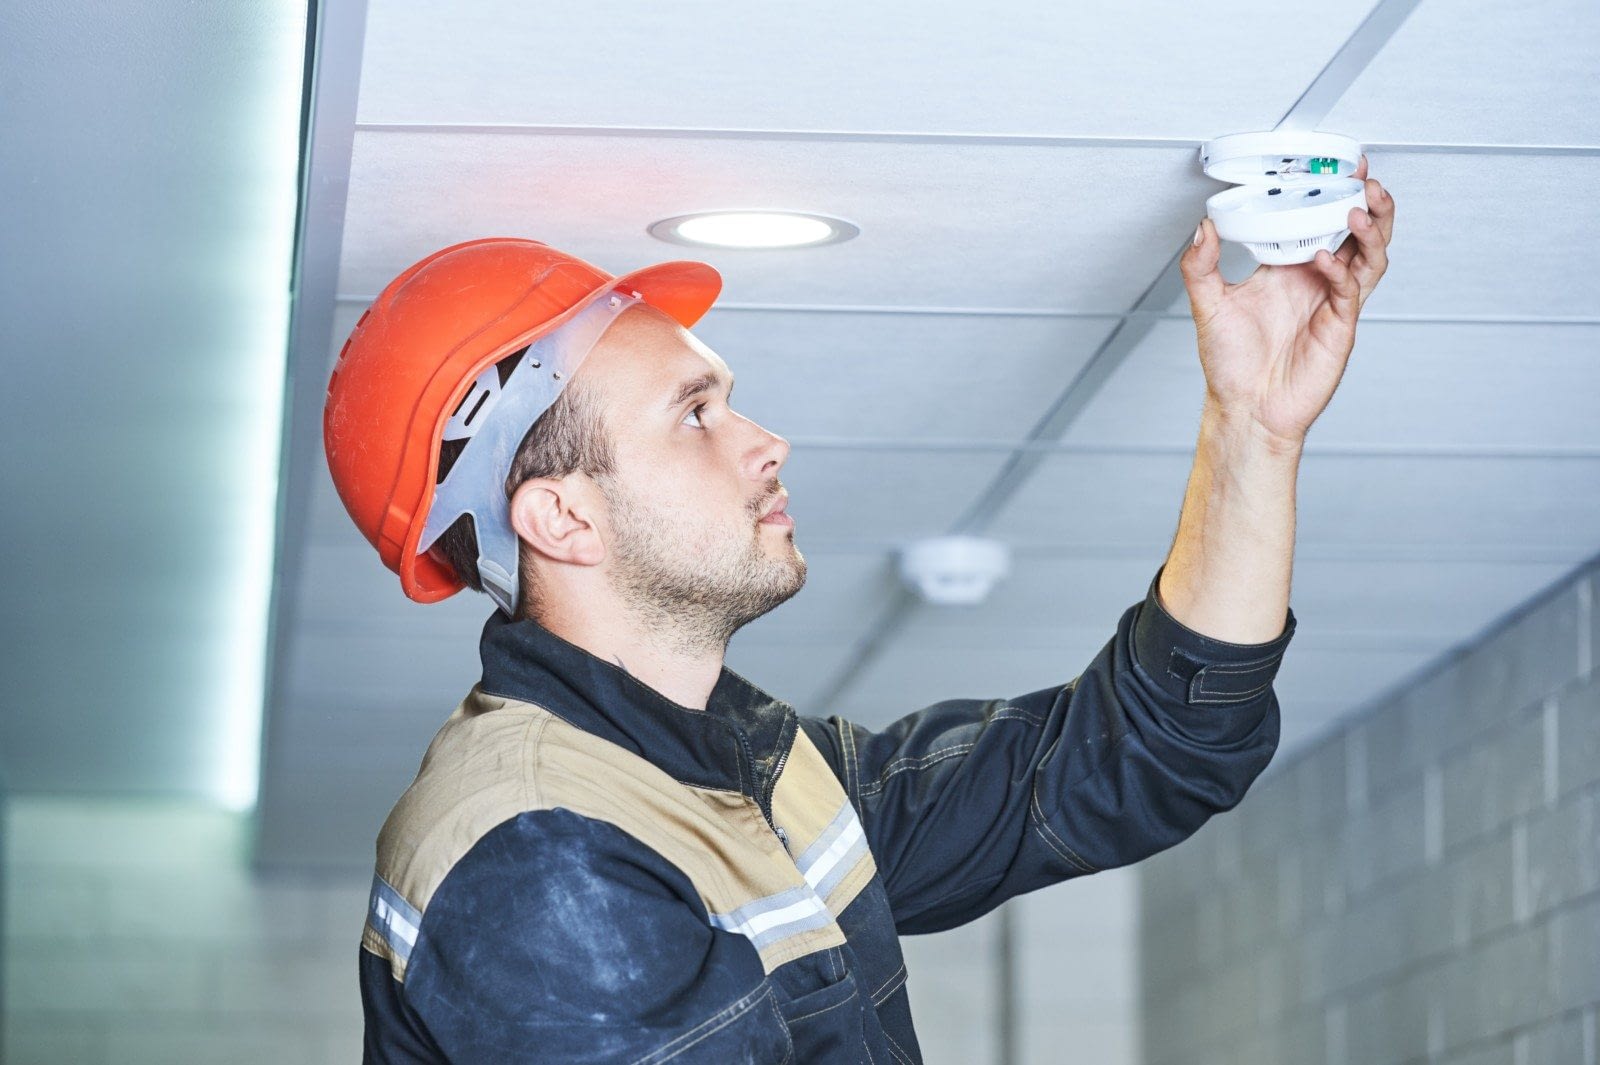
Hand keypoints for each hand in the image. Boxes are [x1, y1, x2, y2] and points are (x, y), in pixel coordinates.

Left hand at [1180, 154, 1395, 449]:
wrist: (1246, 409)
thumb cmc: (1232, 365)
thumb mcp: (1208, 305)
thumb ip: (1201, 266)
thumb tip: (1201, 227)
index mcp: (1289, 269)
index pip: (1319, 221)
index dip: (1331, 194)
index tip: (1334, 167)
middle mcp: (1315, 281)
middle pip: (1358, 232)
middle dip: (1367, 203)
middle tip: (1364, 178)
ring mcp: (1332, 302)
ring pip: (1369, 256)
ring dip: (1369, 229)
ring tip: (1359, 207)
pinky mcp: (1339, 326)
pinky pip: (1349, 290)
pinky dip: (1341, 270)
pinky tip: (1323, 258)